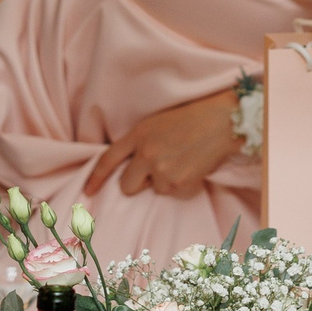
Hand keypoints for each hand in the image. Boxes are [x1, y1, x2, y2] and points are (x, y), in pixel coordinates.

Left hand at [83, 90, 242, 198]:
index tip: (88, 191)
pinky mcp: (181, 183)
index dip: (95, 178)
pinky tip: (193, 167)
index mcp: (138, 135)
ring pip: (156, 190)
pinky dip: (184, 185)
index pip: (107, 159)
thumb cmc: (192, 117)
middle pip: (127, 185)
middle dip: (138, 183)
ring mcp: (163, 170)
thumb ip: (139, 142)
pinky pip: (176, 193)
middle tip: (157, 169)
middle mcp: (146, 154)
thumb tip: (129, 166)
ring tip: (183, 160)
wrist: (223, 120)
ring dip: (167, 181)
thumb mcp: (156, 123)